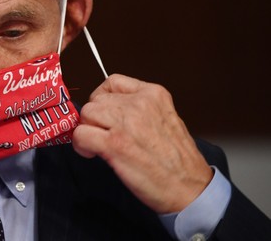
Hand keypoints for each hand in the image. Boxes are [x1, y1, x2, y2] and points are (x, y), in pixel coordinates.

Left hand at [72, 74, 212, 212]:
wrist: (190, 189)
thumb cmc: (178, 161)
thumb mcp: (165, 118)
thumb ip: (139, 108)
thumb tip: (108, 110)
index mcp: (153, 94)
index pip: (113, 82)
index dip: (103, 98)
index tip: (104, 113)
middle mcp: (139, 103)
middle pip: (96, 100)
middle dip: (94, 118)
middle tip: (101, 134)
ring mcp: (126, 122)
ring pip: (86, 114)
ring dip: (86, 130)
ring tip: (97, 144)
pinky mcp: (114, 143)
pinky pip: (81, 134)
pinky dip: (81, 145)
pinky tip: (91, 153)